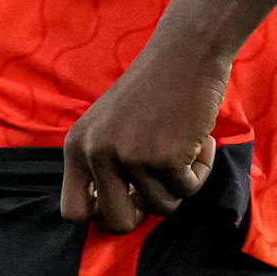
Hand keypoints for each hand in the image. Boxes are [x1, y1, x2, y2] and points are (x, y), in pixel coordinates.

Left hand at [59, 45, 228, 232]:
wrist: (186, 53)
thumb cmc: (153, 88)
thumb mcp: (108, 124)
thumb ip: (103, 163)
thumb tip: (114, 216)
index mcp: (77, 146)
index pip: (74, 212)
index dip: (103, 214)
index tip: (126, 200)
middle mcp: (97, 154)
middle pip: (117, 223)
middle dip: (144, 212)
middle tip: (160, 184)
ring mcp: (130, 157)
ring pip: (161, 207)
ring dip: (179, 184)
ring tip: (184, 148)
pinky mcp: (166, 158)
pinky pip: (189, 189)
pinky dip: (201, 170)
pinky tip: (202, 140)